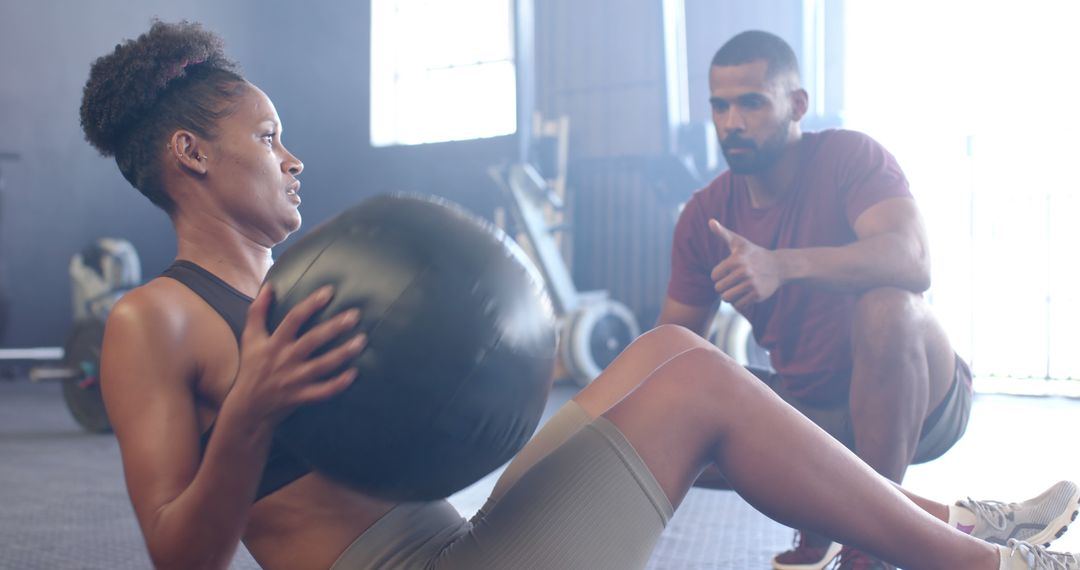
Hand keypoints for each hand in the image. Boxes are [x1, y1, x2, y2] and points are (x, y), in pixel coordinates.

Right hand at [231, 284, 365, 424]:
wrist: (247, 407)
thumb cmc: (252, 367)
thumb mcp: (250, 338)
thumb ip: (258, 310)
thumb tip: (269, 285)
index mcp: (274, 343)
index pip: (294, 318)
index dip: (311, 304)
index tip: (329, 291)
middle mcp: (285, 359)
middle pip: (312, 340)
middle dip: (334, 327)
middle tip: (355, 315)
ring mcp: (294, 379)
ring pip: (322, 365)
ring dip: (343, 353)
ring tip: (362, 341)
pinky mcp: (300, 396)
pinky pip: (322, 391)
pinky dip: (338, 384)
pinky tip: (354, 373)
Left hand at [709, 219, 783, 309]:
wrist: (779, 266)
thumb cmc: (754, 253)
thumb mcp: (739, 242)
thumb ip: (722, 233)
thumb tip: (710, 221)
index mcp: (736, 259)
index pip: (714, 276)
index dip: (718, 275)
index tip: (726, 272)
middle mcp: (744, 271)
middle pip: (719, 288)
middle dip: (723, 287)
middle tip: (731, 282)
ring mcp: (751, 284)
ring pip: (727, 298)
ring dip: (729, 296)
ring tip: (735, 289)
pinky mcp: (758, 295)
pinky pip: (738, 306)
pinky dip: (738, 303)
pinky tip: (744, 295)